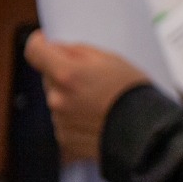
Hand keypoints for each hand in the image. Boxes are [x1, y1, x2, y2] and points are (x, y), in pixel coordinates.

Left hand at [23, 31, 150, 162]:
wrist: (147, 134)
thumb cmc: (134, 94)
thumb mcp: (113, 60)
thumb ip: (79, 52)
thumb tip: (59, 49)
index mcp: (66, 74)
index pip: (35, 51)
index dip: (40, 44)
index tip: (47, 43)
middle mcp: (57, 97)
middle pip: (49, 77)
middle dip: (65, 75)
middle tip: (93, 81)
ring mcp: (59, 120)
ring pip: (57, 100)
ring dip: (72, 98)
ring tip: (101, 105)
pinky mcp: (65, 138)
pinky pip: (64, 121)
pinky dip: (77, 119)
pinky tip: (98, 120)